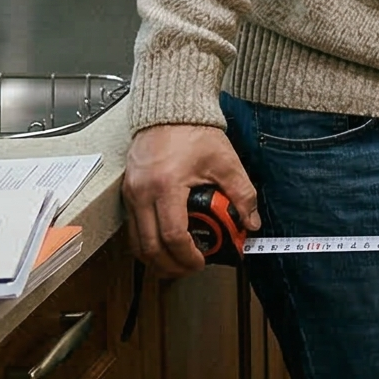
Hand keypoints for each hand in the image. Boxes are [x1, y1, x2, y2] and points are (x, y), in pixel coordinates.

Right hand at [124, 123, 261, 276]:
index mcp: (166, 185)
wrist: (170, 110)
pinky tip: (165, 244)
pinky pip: (132, 228)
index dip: (187, 256)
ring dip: (155, 259)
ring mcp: (130, 193)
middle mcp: (142, 192)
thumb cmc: (194, 132)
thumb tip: (251, 223)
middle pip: (149, 247)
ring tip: (178, 262)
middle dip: (170, 266)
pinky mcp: (127, 191)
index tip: (201, 262)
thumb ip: (243, 195)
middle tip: (189, 269)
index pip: (173, 235)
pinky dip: (147, 242)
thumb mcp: (226, 162)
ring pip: (135, 242)